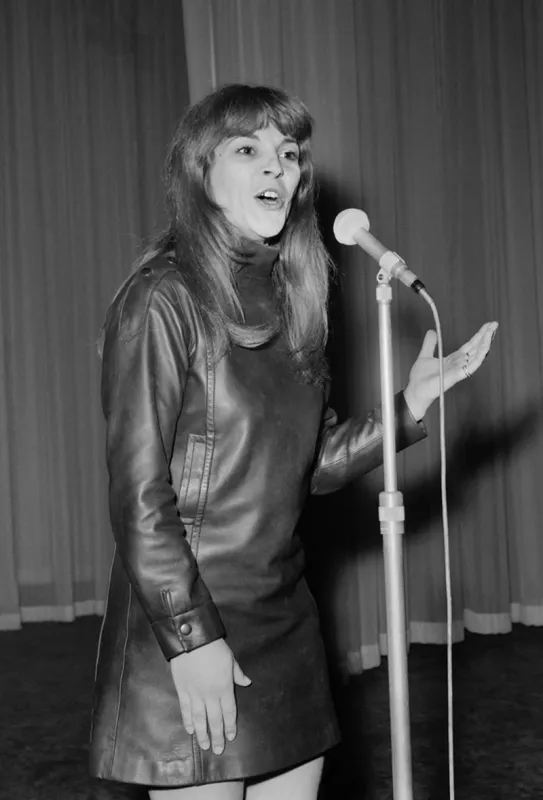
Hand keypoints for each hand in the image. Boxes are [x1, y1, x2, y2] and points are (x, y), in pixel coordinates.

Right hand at [170, 638, 250, 754]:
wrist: (192, 640)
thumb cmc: (214, 648)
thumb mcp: (231, 659)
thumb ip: (237, 674)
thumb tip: (247, 682)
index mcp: (224, 688)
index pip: (229, 711)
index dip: (230, 725)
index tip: (231, 736)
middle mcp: (210, 695)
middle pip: (214, 719)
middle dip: (217, 735)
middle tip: (218, 750)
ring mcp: (195, 694)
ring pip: (199, 719)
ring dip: (202, 734)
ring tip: (205, 746)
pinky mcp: (182, 690)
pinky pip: (186, 709)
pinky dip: (188, 721)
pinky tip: (190, 730)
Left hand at [403, 321, 498, 419]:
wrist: (416, 390)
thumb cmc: (420, 378)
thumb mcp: (425, 355)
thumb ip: (430, 344)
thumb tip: (432, 331)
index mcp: (453, 359)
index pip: (469, 345)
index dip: (478, 335)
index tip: (487, 326)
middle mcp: (458, 364)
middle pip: (476, 348)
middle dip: (485, 336)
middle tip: (494, 324)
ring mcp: (459, 370)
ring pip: (477, 355)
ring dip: (485, 343)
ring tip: (491, 332)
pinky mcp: (457, 376)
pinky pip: (472, 366)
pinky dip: (479, 356)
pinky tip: (485, 347)